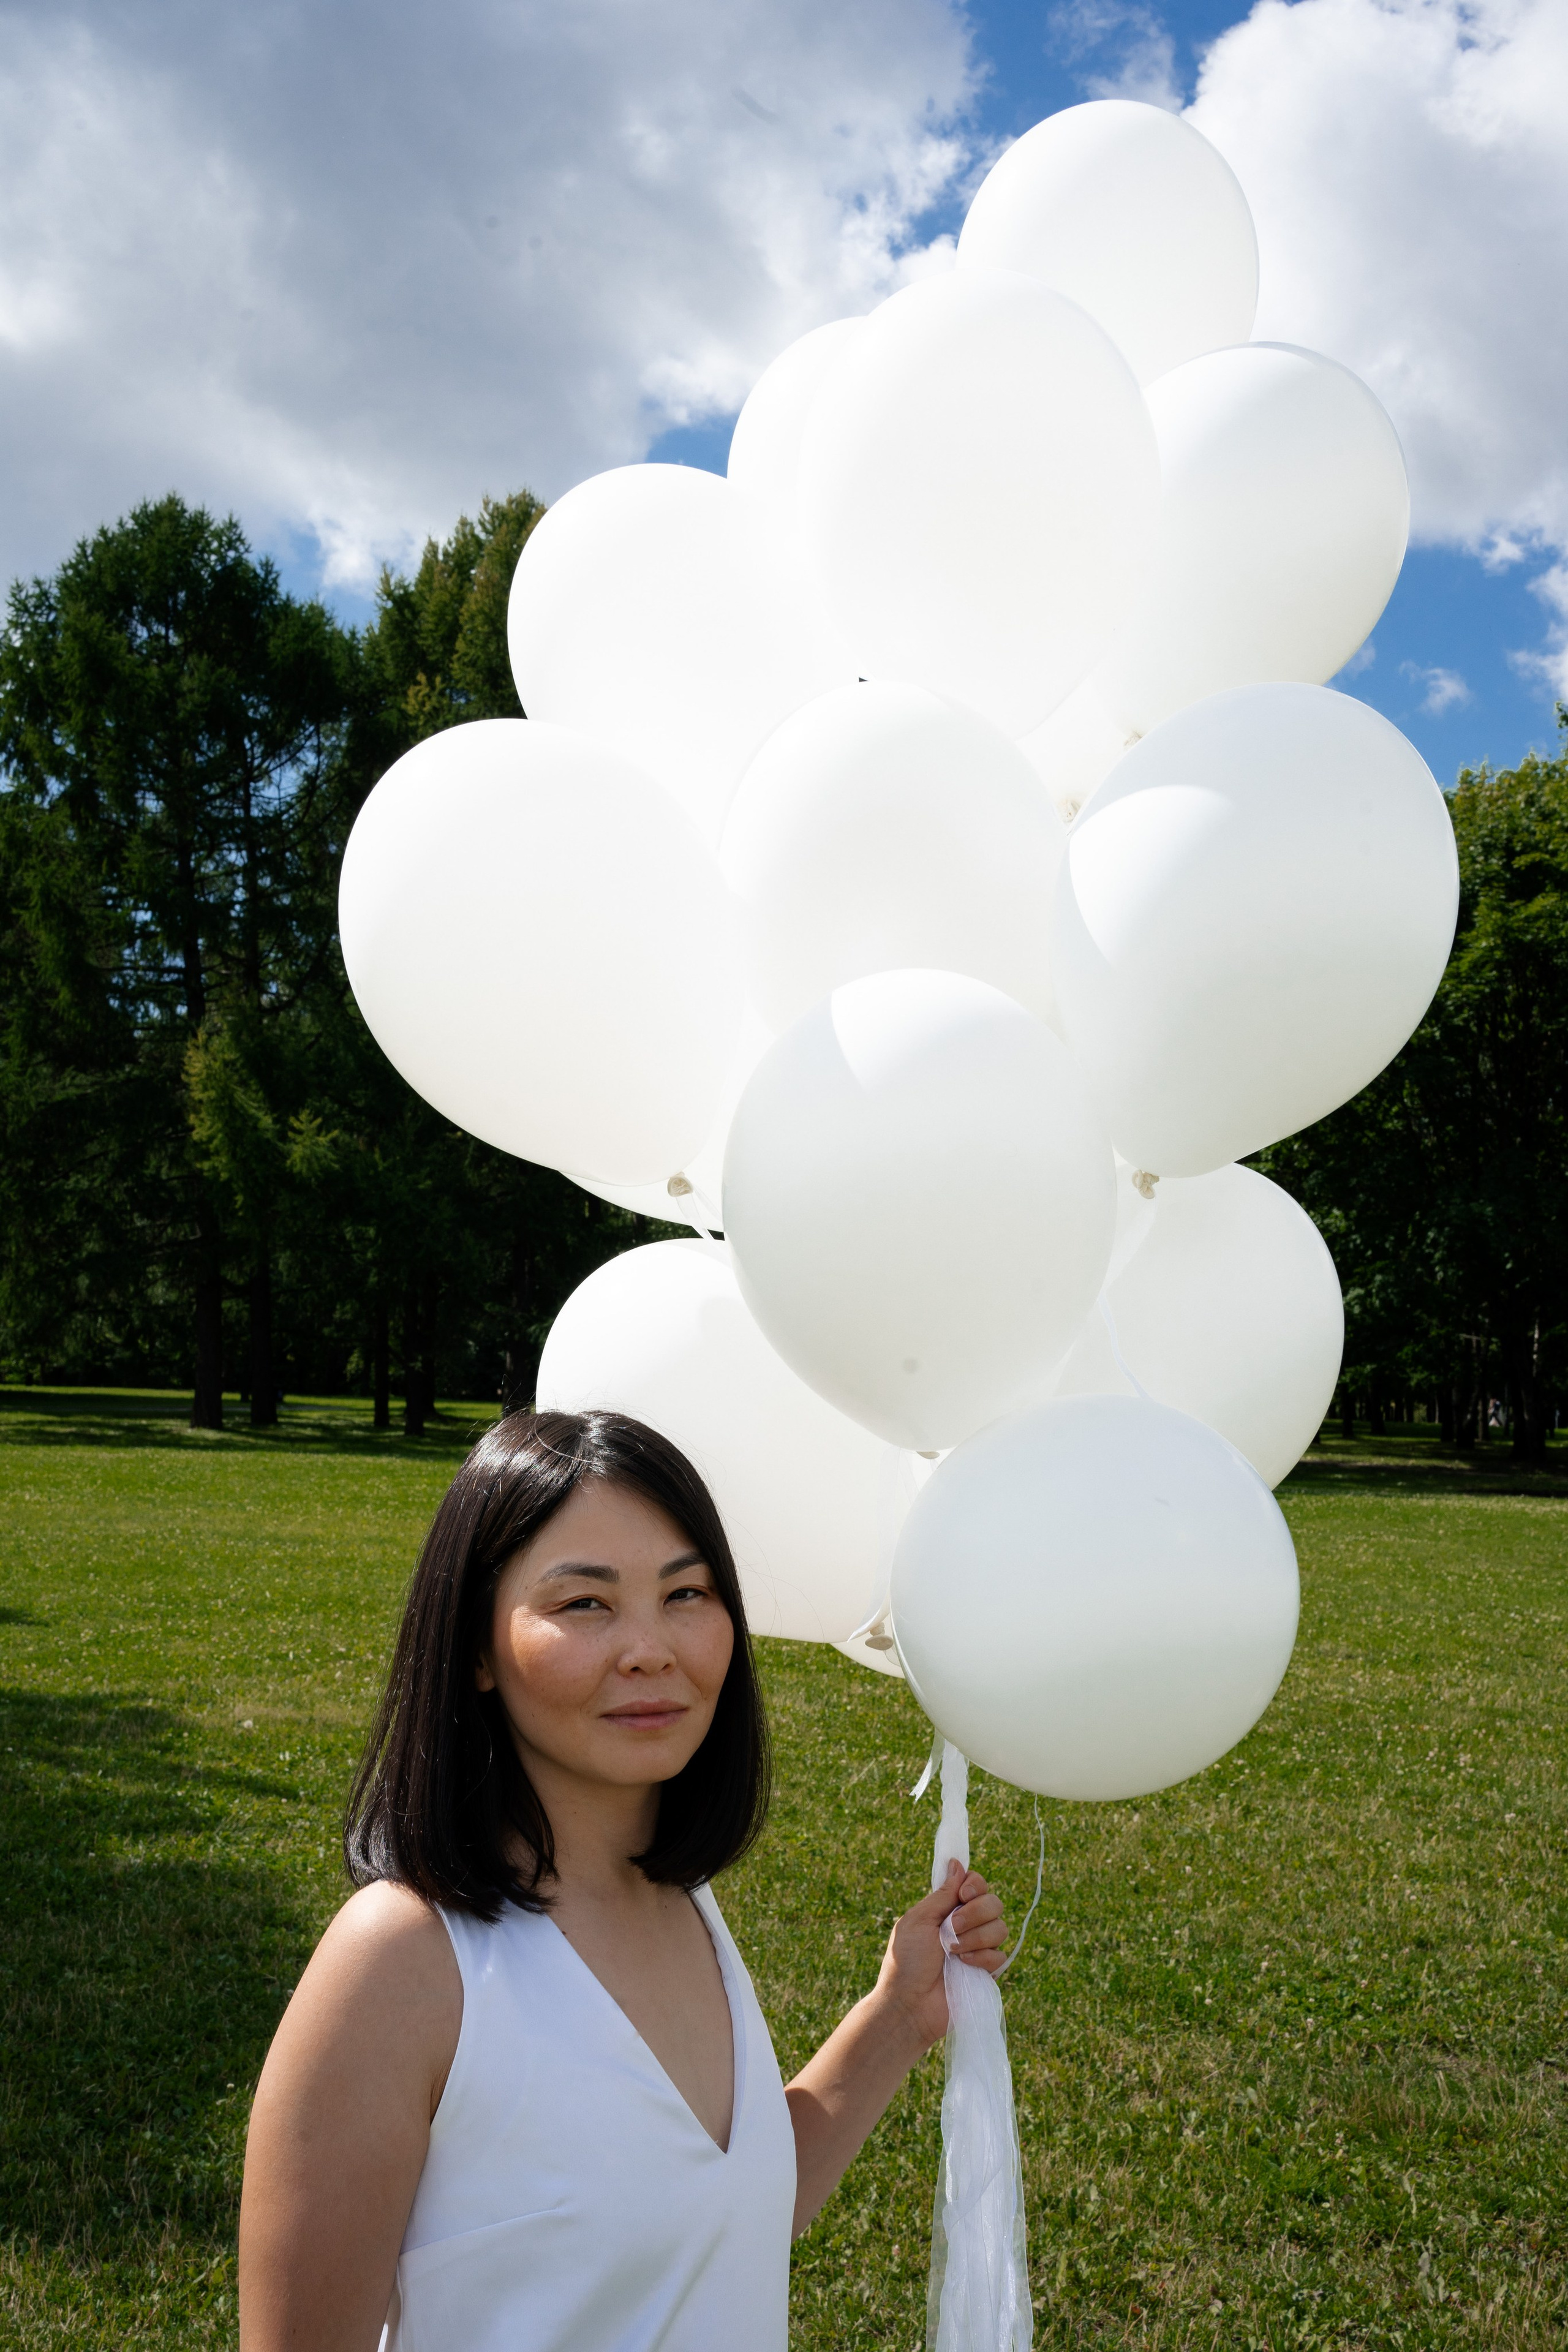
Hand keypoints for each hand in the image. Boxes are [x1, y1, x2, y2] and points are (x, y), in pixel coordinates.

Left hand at [873, 1860, 1007, 2053]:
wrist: (910, 2003)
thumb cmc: (906, 1961)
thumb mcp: (918, 1920)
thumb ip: (942, 1894)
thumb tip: (957, 1863)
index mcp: (948, 1909)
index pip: (976, 1884)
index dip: (975, 1885)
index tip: (963, 1895)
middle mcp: (967, 1925)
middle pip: (994, 1902)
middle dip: (974, 1913)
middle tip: (952, 1928)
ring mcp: (978, 1948)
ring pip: (1000, 1927)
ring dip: (975, 1937)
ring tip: (953, 1952)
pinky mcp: (987, 1972)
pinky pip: (1000, 1955)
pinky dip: (981, 1959)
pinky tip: (963, 1966)